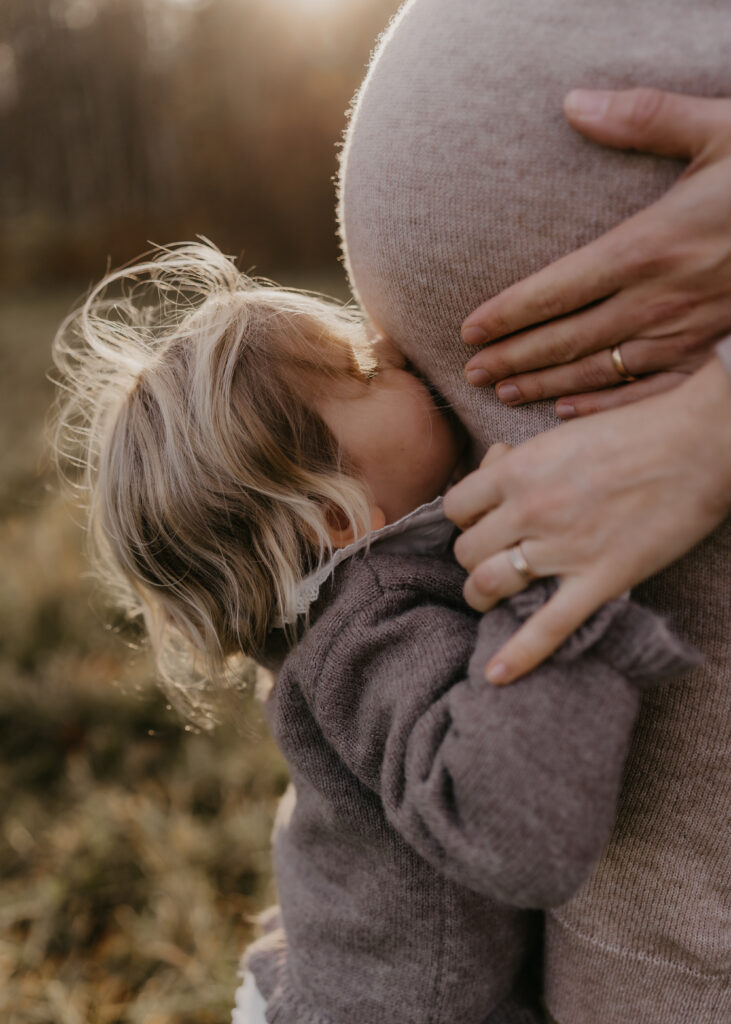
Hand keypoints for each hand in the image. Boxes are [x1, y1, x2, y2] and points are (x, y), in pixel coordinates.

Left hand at [443, 357, 730, 682]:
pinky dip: (518, 655)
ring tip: (490, 597)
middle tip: (491, 558)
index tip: (481, 521)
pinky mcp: (600, 578)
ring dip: (482, 594)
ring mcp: (563, 548)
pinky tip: (496, 676)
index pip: (456, 507)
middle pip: (466, 550)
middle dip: (472, 558)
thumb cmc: (634, 431)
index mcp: (519, 470)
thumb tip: (493, 464)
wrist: (698, 444)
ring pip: (489, 584)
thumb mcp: (563, 434)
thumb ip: (522, 457)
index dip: (464, 518)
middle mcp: (530, 510)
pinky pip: (549, 627)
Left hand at [461, 89, 730, 417]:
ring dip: (545, 382)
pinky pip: (643, 390)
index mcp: (647, 247)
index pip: (556, 289)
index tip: (469, 330)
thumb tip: (574, 102)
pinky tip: (567, 408)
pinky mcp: (706, 354)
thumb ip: (644, 119)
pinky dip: (602, 402)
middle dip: (513, 356)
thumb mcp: (719, 131)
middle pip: (565, 338)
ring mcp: (681, 334)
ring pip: (597, 369)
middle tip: (470, 371)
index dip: (508, 313)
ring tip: (504, 390)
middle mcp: (656, 300)